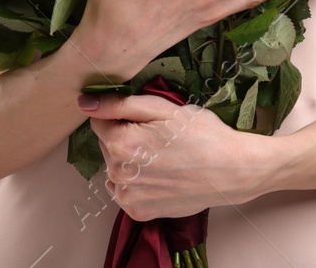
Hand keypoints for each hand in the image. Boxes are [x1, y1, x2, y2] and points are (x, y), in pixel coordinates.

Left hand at [80, 90, 273, 219]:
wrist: (232, 171)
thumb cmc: (202, 134)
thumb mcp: (163, 109)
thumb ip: (120, 104)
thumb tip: (83, 103)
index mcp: (120, 143)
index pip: (98, 122)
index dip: (121, 116)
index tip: (144, 120)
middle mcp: (118, 174)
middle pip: (106, 145)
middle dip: (124, 137)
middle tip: (158, 138)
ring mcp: (127, 196)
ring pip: (114, 169)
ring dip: (128, 161)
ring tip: (160, 158)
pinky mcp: (138, 212)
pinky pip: (125, 191)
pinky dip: (136, 183)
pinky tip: (160, 175)